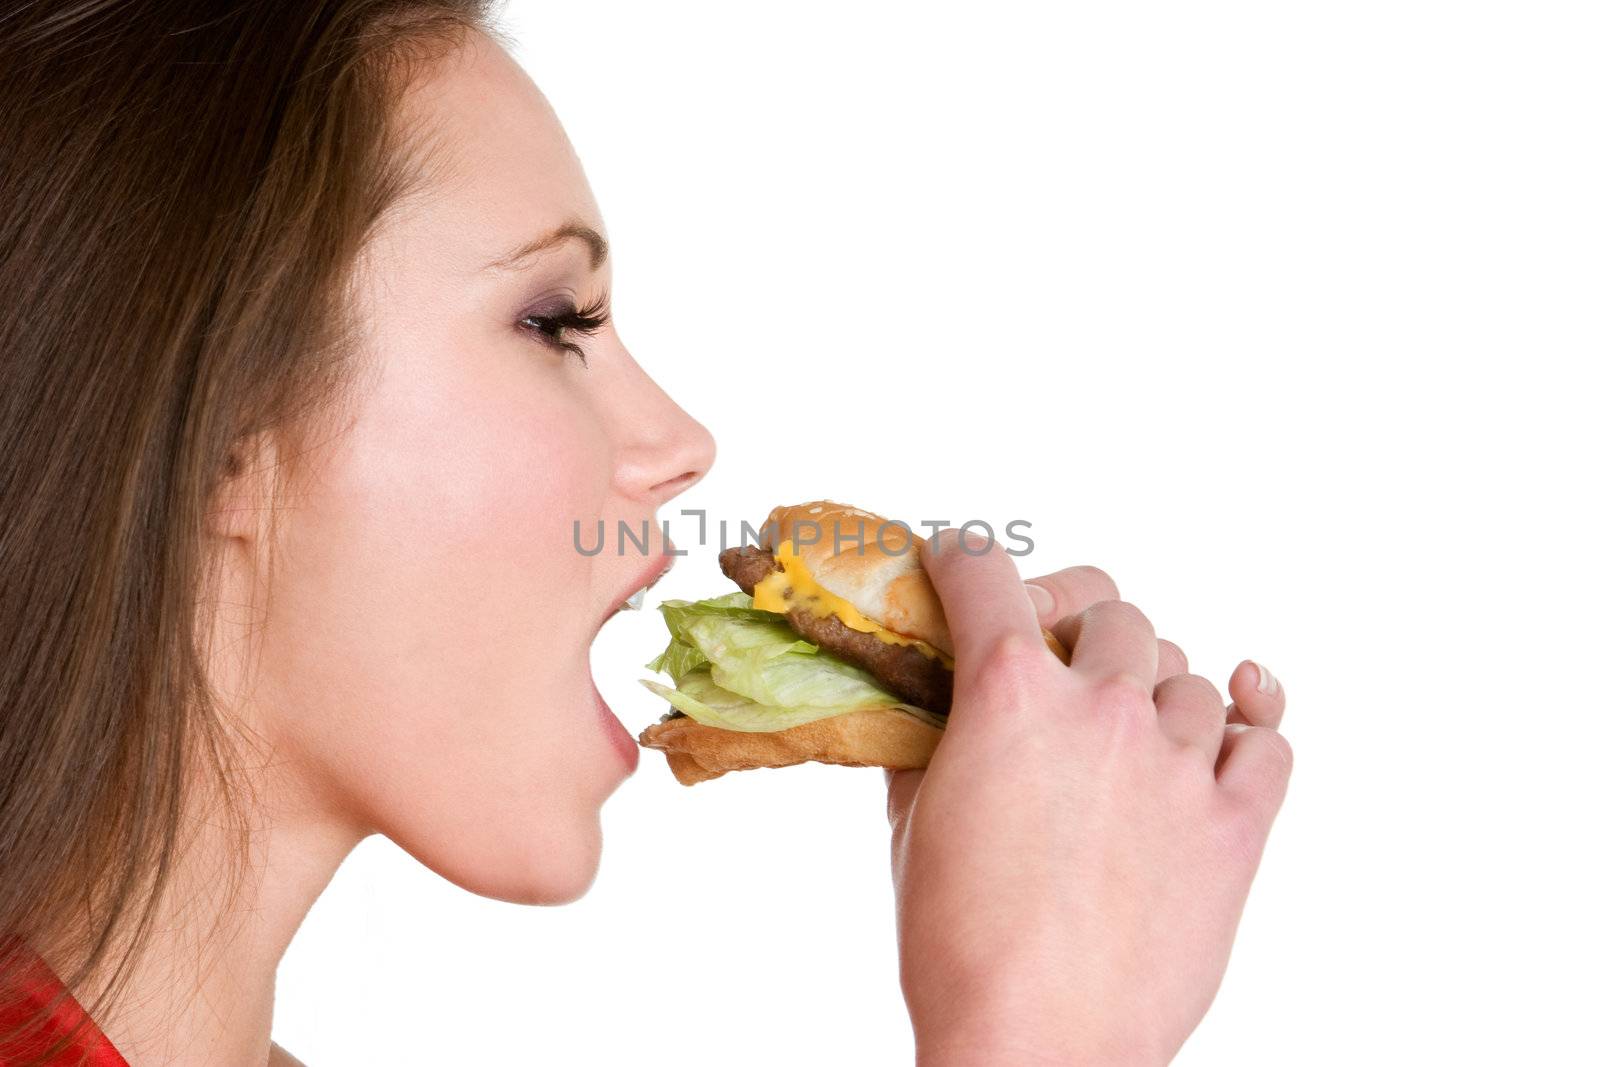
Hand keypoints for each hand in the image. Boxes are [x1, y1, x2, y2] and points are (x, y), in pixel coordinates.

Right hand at [887, 531, 1290, 1064]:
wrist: (1035, 1046)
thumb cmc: (959, 948)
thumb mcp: (914, 827)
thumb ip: (926, 743)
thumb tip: (929, 706)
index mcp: (1009, 693)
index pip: (987, 574)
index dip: (965, 558)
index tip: (962, 562)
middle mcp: (1100, 707)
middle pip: (1112, 612)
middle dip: (1078, 630)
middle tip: (1058, 668)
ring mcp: (1177, 763)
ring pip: (1188, 672)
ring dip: (1155, 689)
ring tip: (1128, 735)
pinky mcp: (1235, 826)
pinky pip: (1268, 740)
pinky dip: (1250, 724)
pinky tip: (1233, 721)